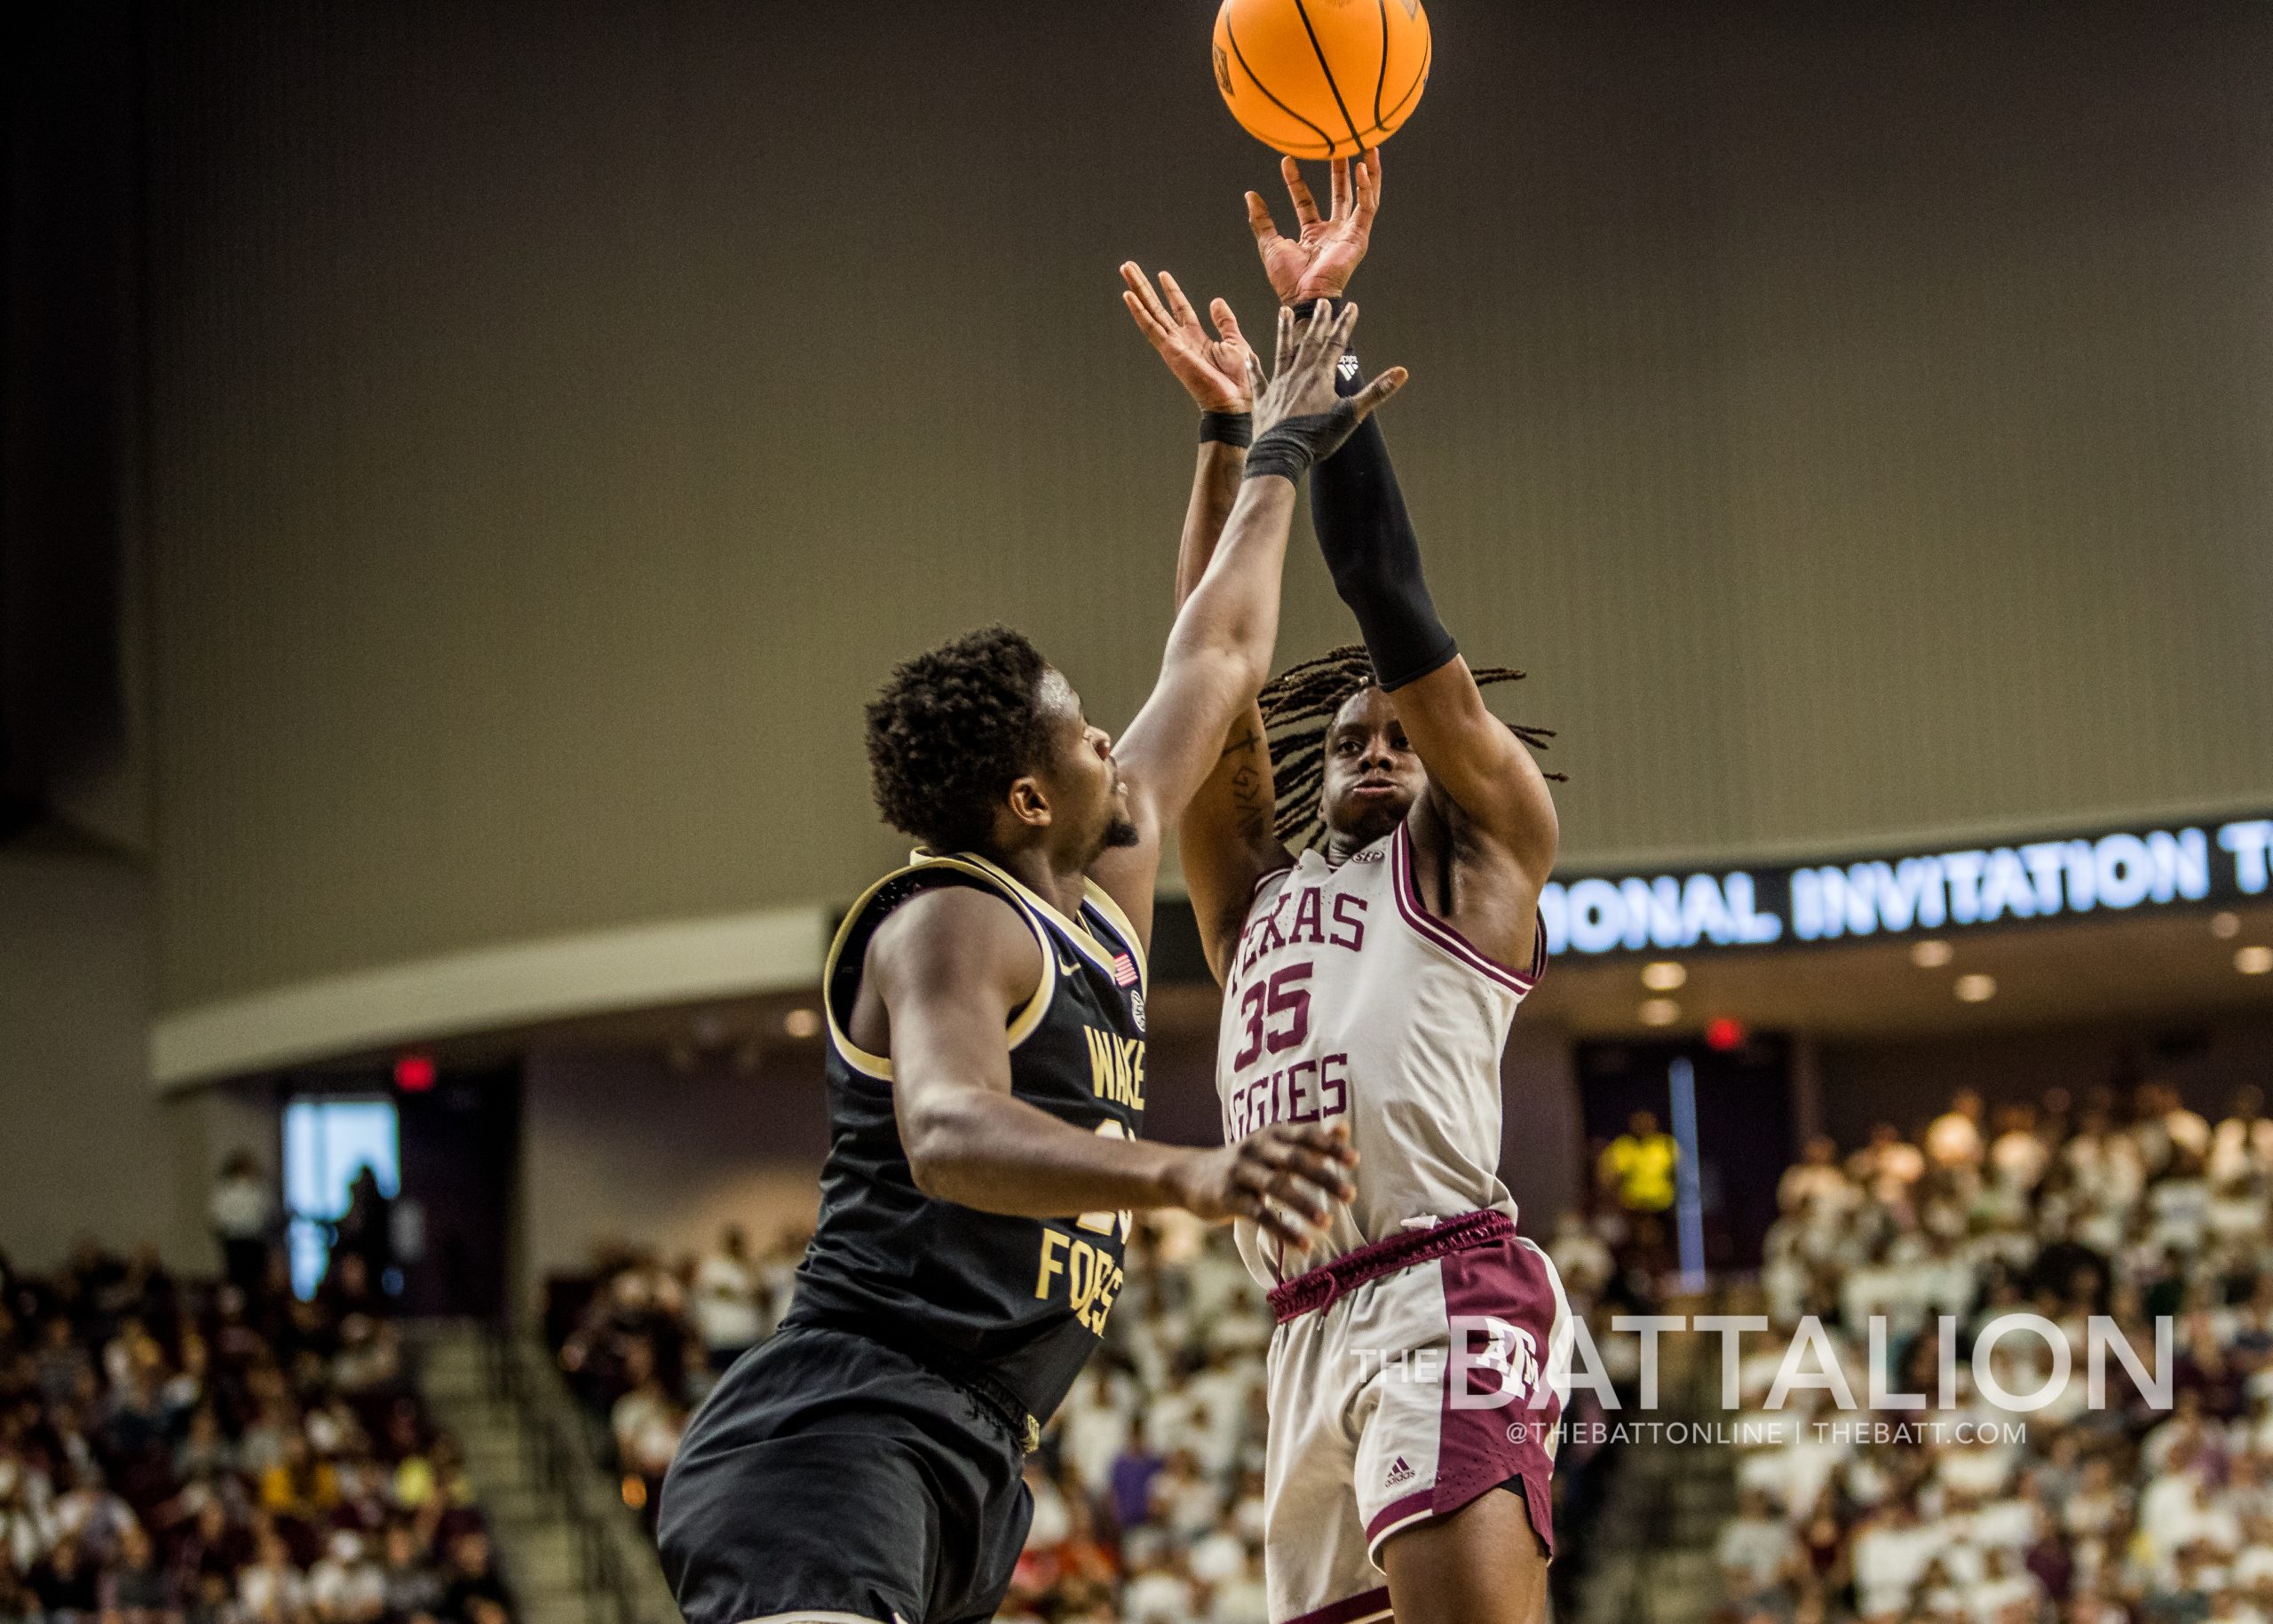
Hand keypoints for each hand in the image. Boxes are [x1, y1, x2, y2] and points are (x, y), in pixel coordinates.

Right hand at [1121, 263, 1254, 412]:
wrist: (1237, 401)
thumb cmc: (1239, 379)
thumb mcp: (1235, 342)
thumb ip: (1225, 321)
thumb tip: (1215, 301)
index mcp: (1196, 337)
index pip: (1180, 308)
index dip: (1171, 291)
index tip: (1162, 274)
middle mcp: (1180, 340)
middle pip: (1158, 307)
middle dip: (1145, 286)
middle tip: (1130, 267)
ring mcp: (1172, 345)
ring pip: (1150, 312)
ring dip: (1137, 291)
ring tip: (1125, 270)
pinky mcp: (1170, 351)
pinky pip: (1151, 328)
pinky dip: (1139, 312)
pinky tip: (1128, 296)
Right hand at [1165, 1121, 1358, 1248]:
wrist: (1189, 1175)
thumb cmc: (1245, 1164)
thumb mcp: (1272, 1146)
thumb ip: (1307, 1140)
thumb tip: (1343, 1127)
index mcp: (1272, 1133)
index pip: (1305, 1135)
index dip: (1330, 1146)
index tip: (1355, 1160)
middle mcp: (1257, 1147)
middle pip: (1295, 1159)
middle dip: (1325, 1177)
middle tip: (1351, 1195)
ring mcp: (1241, 1171)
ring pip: (1277, 1187)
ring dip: (1304, 1205)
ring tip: (1327, 1223)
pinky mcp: (1228, 1197)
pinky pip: (1260, 1214)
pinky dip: (1283, 1231)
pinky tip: (1303, 1245)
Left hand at [1246, 150, 1380, 306]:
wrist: (1303, 295)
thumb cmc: (1287, 278)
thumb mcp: (1269, 244)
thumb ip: (1261, 220)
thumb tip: (1250, 195)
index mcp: (1312, 235)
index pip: (1305, 201)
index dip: (1296, 181)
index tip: (1286, 160)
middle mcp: (1333, 232)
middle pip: (1338, 194)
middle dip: (1337, 170)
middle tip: (1335, 143)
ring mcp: (1348, 233)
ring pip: (1360, 195)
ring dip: (1363, 171)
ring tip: (1364, 144)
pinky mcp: (1360, 236)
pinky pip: (1368, 207)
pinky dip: (1367, 186)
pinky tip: (1363, 167)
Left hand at [1246, 302, 1405, 440]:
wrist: (1282, 454)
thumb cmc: (1317, 438)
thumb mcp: (1351, 415)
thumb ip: (1377, 391)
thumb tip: (1402, 372)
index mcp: (1320, 376)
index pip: (1336, 344)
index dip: (1345, 324)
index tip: (1351, 306)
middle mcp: (1298, 374)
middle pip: (1311, 342)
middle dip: (1319, 321)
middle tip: (1322, 301)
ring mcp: (1278, 385)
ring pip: (1283, 352)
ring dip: (1284, 331)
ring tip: (1283, 311)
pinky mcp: (1263, 400)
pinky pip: (1258, 379)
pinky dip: (1253, 368)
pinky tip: (1248, 356)